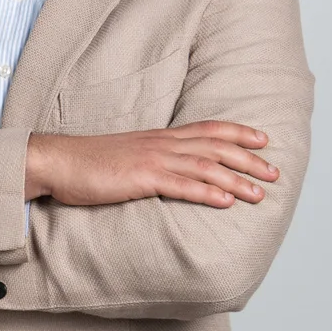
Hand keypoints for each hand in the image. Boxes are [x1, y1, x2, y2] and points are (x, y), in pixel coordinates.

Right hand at [25, 122, 277, 206]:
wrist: (56, 161)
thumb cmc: (87, 163)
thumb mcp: (126, 156)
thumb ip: (151, 160)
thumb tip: (169, 172)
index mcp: (159, 137)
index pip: (208, 129)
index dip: (238, 133)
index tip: (263, 139)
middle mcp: (162, 144)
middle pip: (216, 147)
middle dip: (249, 158)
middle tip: (275, 171)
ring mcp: (152, 160)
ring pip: (206, 167)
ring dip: (237, 179)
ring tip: (261, 193)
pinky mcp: (141, 178)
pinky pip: (181, 186)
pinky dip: (207, 192)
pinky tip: (226, 201)